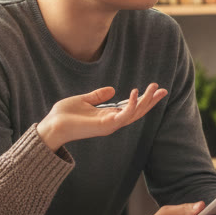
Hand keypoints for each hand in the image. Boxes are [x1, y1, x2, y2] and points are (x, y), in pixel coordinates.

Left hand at [36, 84, 167, 149]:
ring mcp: (110, 125)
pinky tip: (136, 92)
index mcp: (107, 116)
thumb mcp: (83, 100)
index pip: (130, 108)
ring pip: (134, 114)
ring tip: (155, 88)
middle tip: (163, 89)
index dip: (143, 100)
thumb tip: (112, 90)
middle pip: (137, 112)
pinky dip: (132, 105)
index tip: (155, 90)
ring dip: (146, 102)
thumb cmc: (64, 115)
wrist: (52, 126)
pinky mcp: (105, 125)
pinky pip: (123, 115)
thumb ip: (97, 96)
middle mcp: (111, 122)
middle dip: (151, 101)